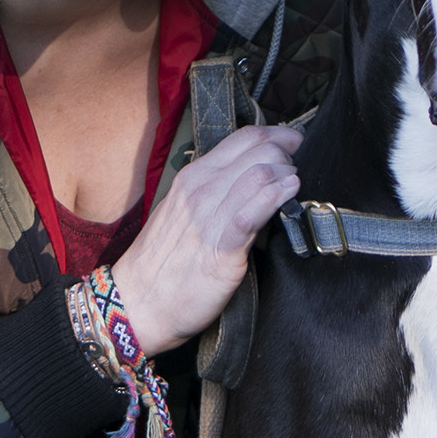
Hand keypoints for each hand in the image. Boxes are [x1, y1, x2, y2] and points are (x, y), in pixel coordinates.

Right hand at [108, 125, 300, 355]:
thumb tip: (252, 184)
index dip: (278, 135)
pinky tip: (290, 192)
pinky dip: (276, 196)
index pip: (244, 138)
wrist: (139, 302)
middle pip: (258, 149)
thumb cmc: (162, 262)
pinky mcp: (221, 248)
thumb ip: (215, 194)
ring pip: (260, 172)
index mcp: (193, 177)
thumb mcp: (184, 213)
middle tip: (297, 170)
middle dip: (288, 154)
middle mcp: (201, 190)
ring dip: (287, 173)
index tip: (294, 143)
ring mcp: (210, 216)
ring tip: (296, 185)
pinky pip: (252, 212)